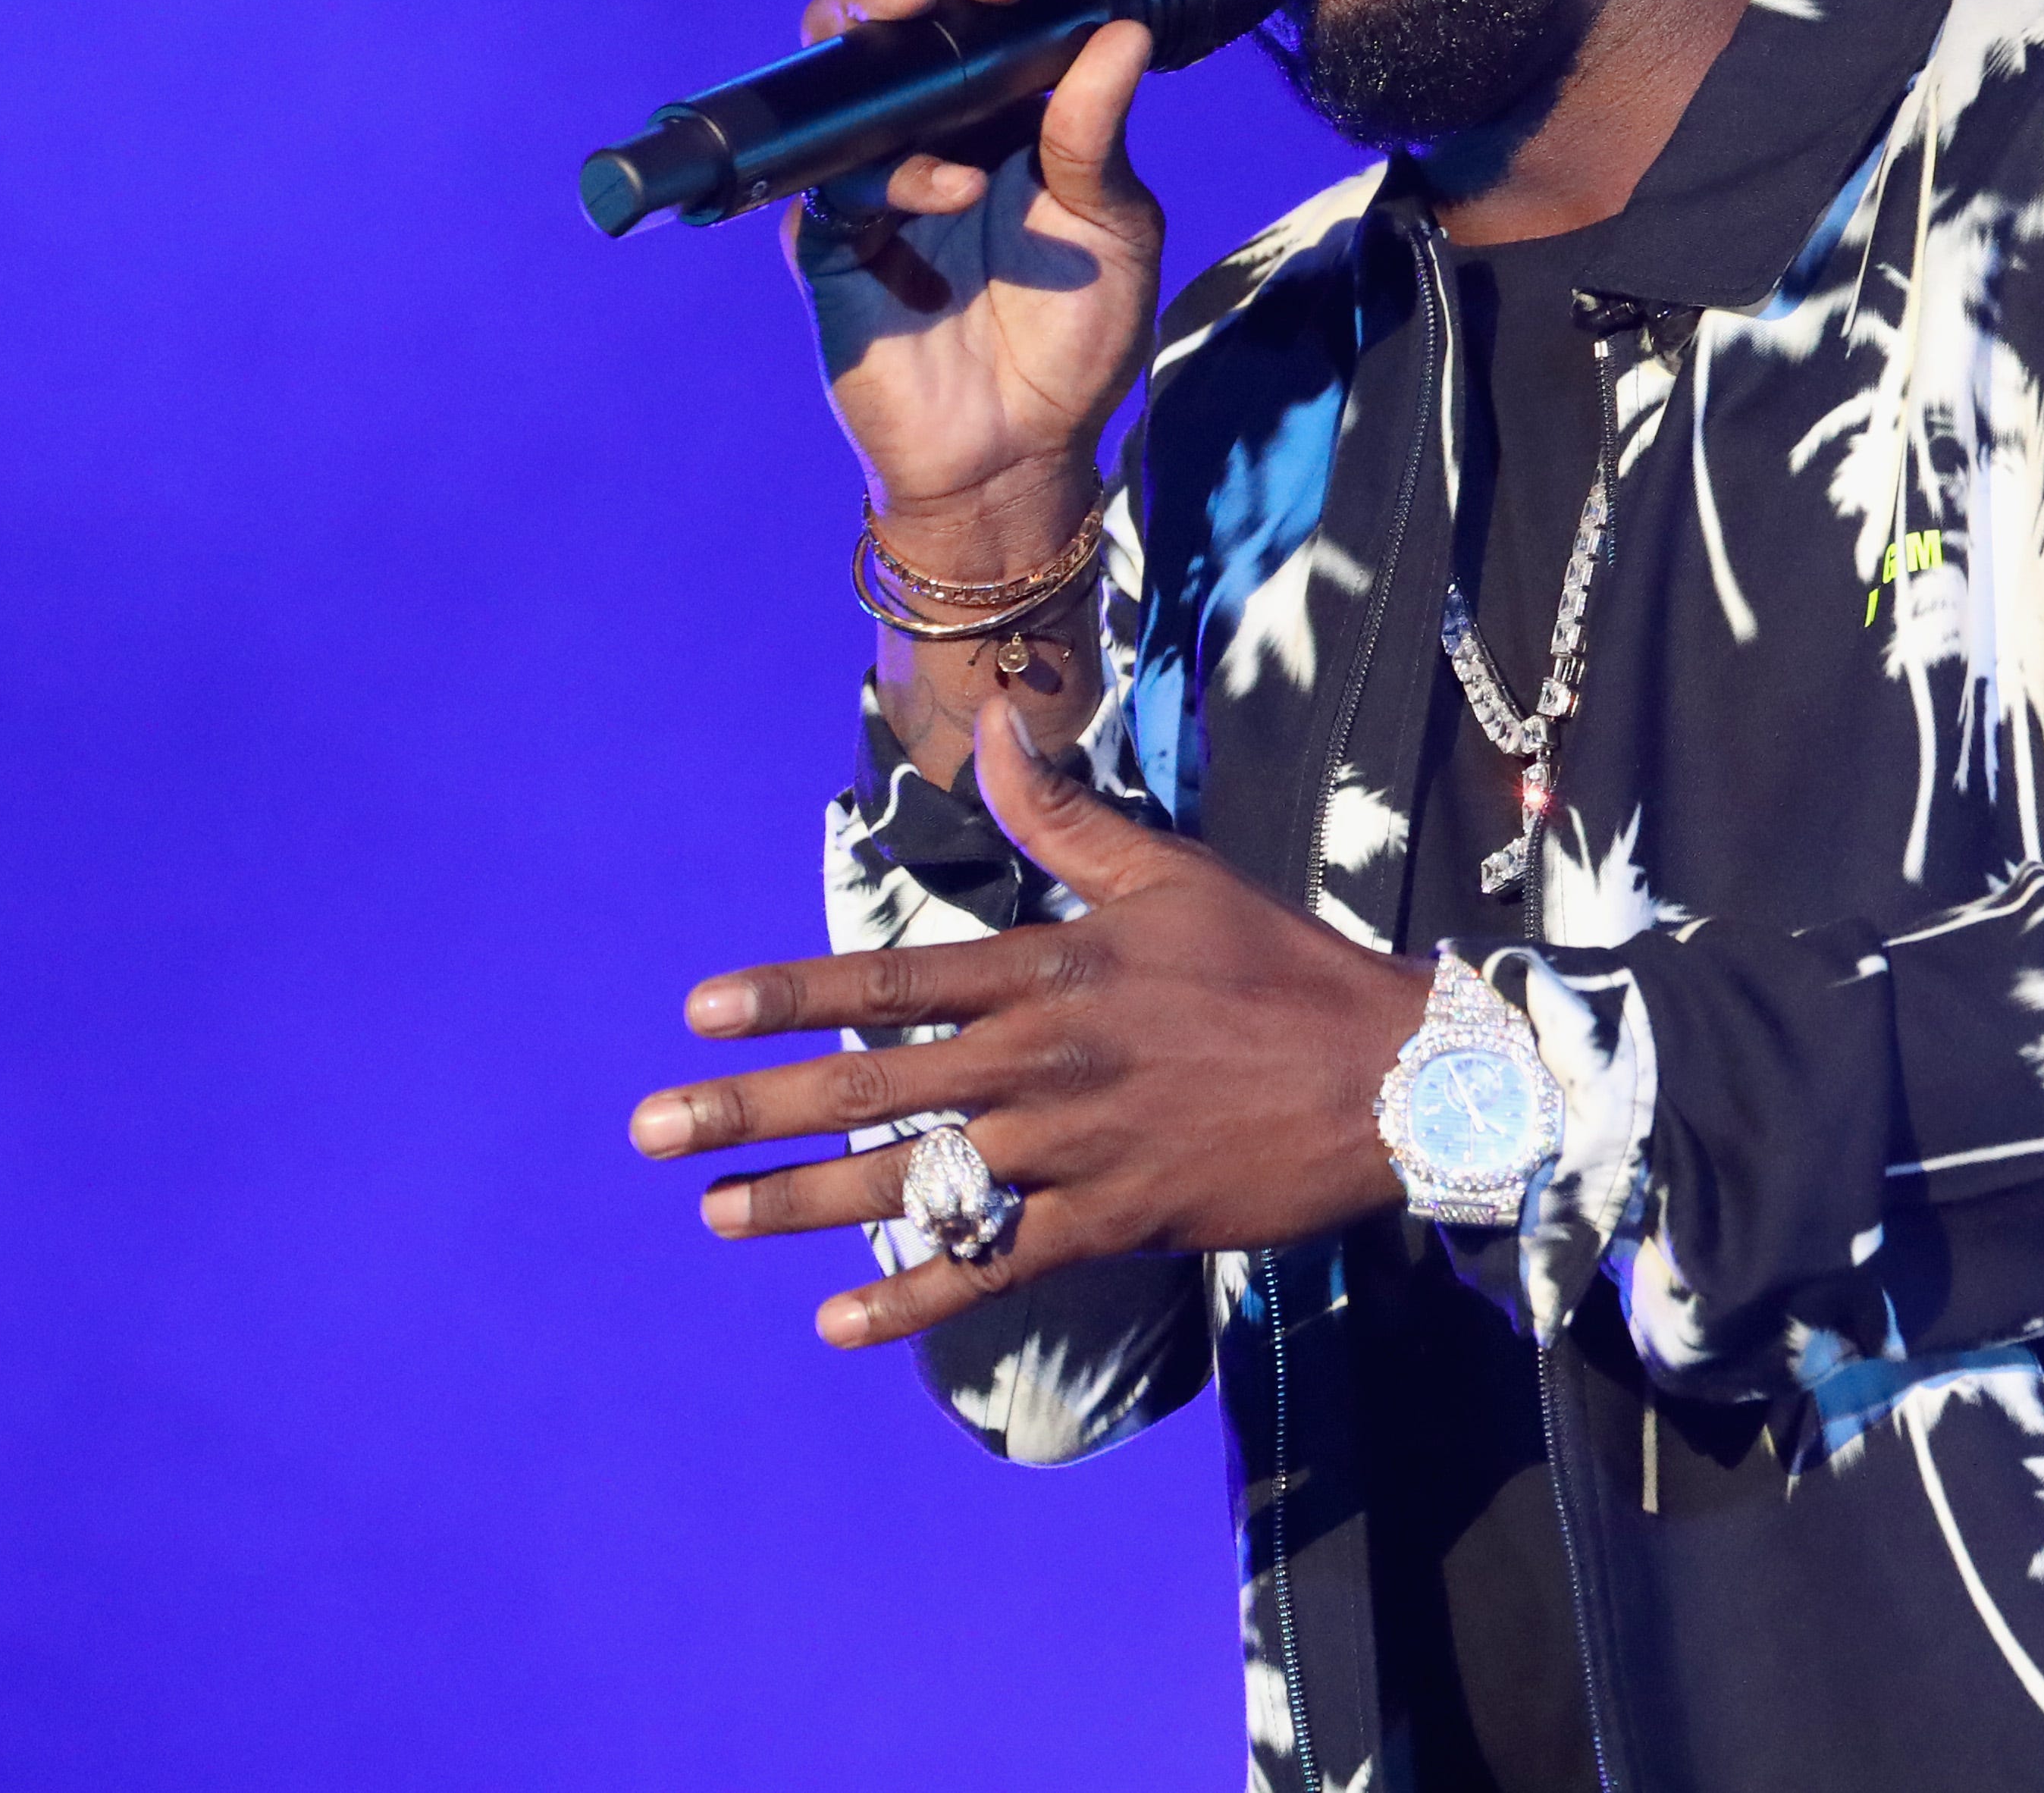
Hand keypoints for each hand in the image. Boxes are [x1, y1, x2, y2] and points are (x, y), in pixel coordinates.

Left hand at [629, 699, 1437, 1347]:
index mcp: (1052, 971)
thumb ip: (1064, 815)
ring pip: (917, 1180)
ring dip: (807, 1203)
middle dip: (756, 1107)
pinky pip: (997, 1264)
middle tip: (655, 1128)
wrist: (1389, 1076)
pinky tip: (839, 1321)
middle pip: (875, 1086)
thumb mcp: (1171, 875)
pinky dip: (917, 1296)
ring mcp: (1075, 1146)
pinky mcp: (1116, 1220)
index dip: (791, 994)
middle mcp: (1045, 1059)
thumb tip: (995, 722)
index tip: (702, 1013)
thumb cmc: (1277, 967)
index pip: (894, 981)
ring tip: (717, 1214)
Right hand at [794, 0, 1161, 571]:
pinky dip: (896, 170)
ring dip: (873, 17)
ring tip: (922, 6)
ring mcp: (873, 174)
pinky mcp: (831, 237)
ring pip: (842, 63)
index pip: (983, 0)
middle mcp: (930, 124)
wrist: (1021, 453)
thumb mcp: (1114, 228)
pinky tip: (952, 190)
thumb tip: (1116, 29)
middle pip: (902, 8)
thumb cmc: (1075, 339)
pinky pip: (837, 176)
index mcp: (1004, 106)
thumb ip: (1100, 134)